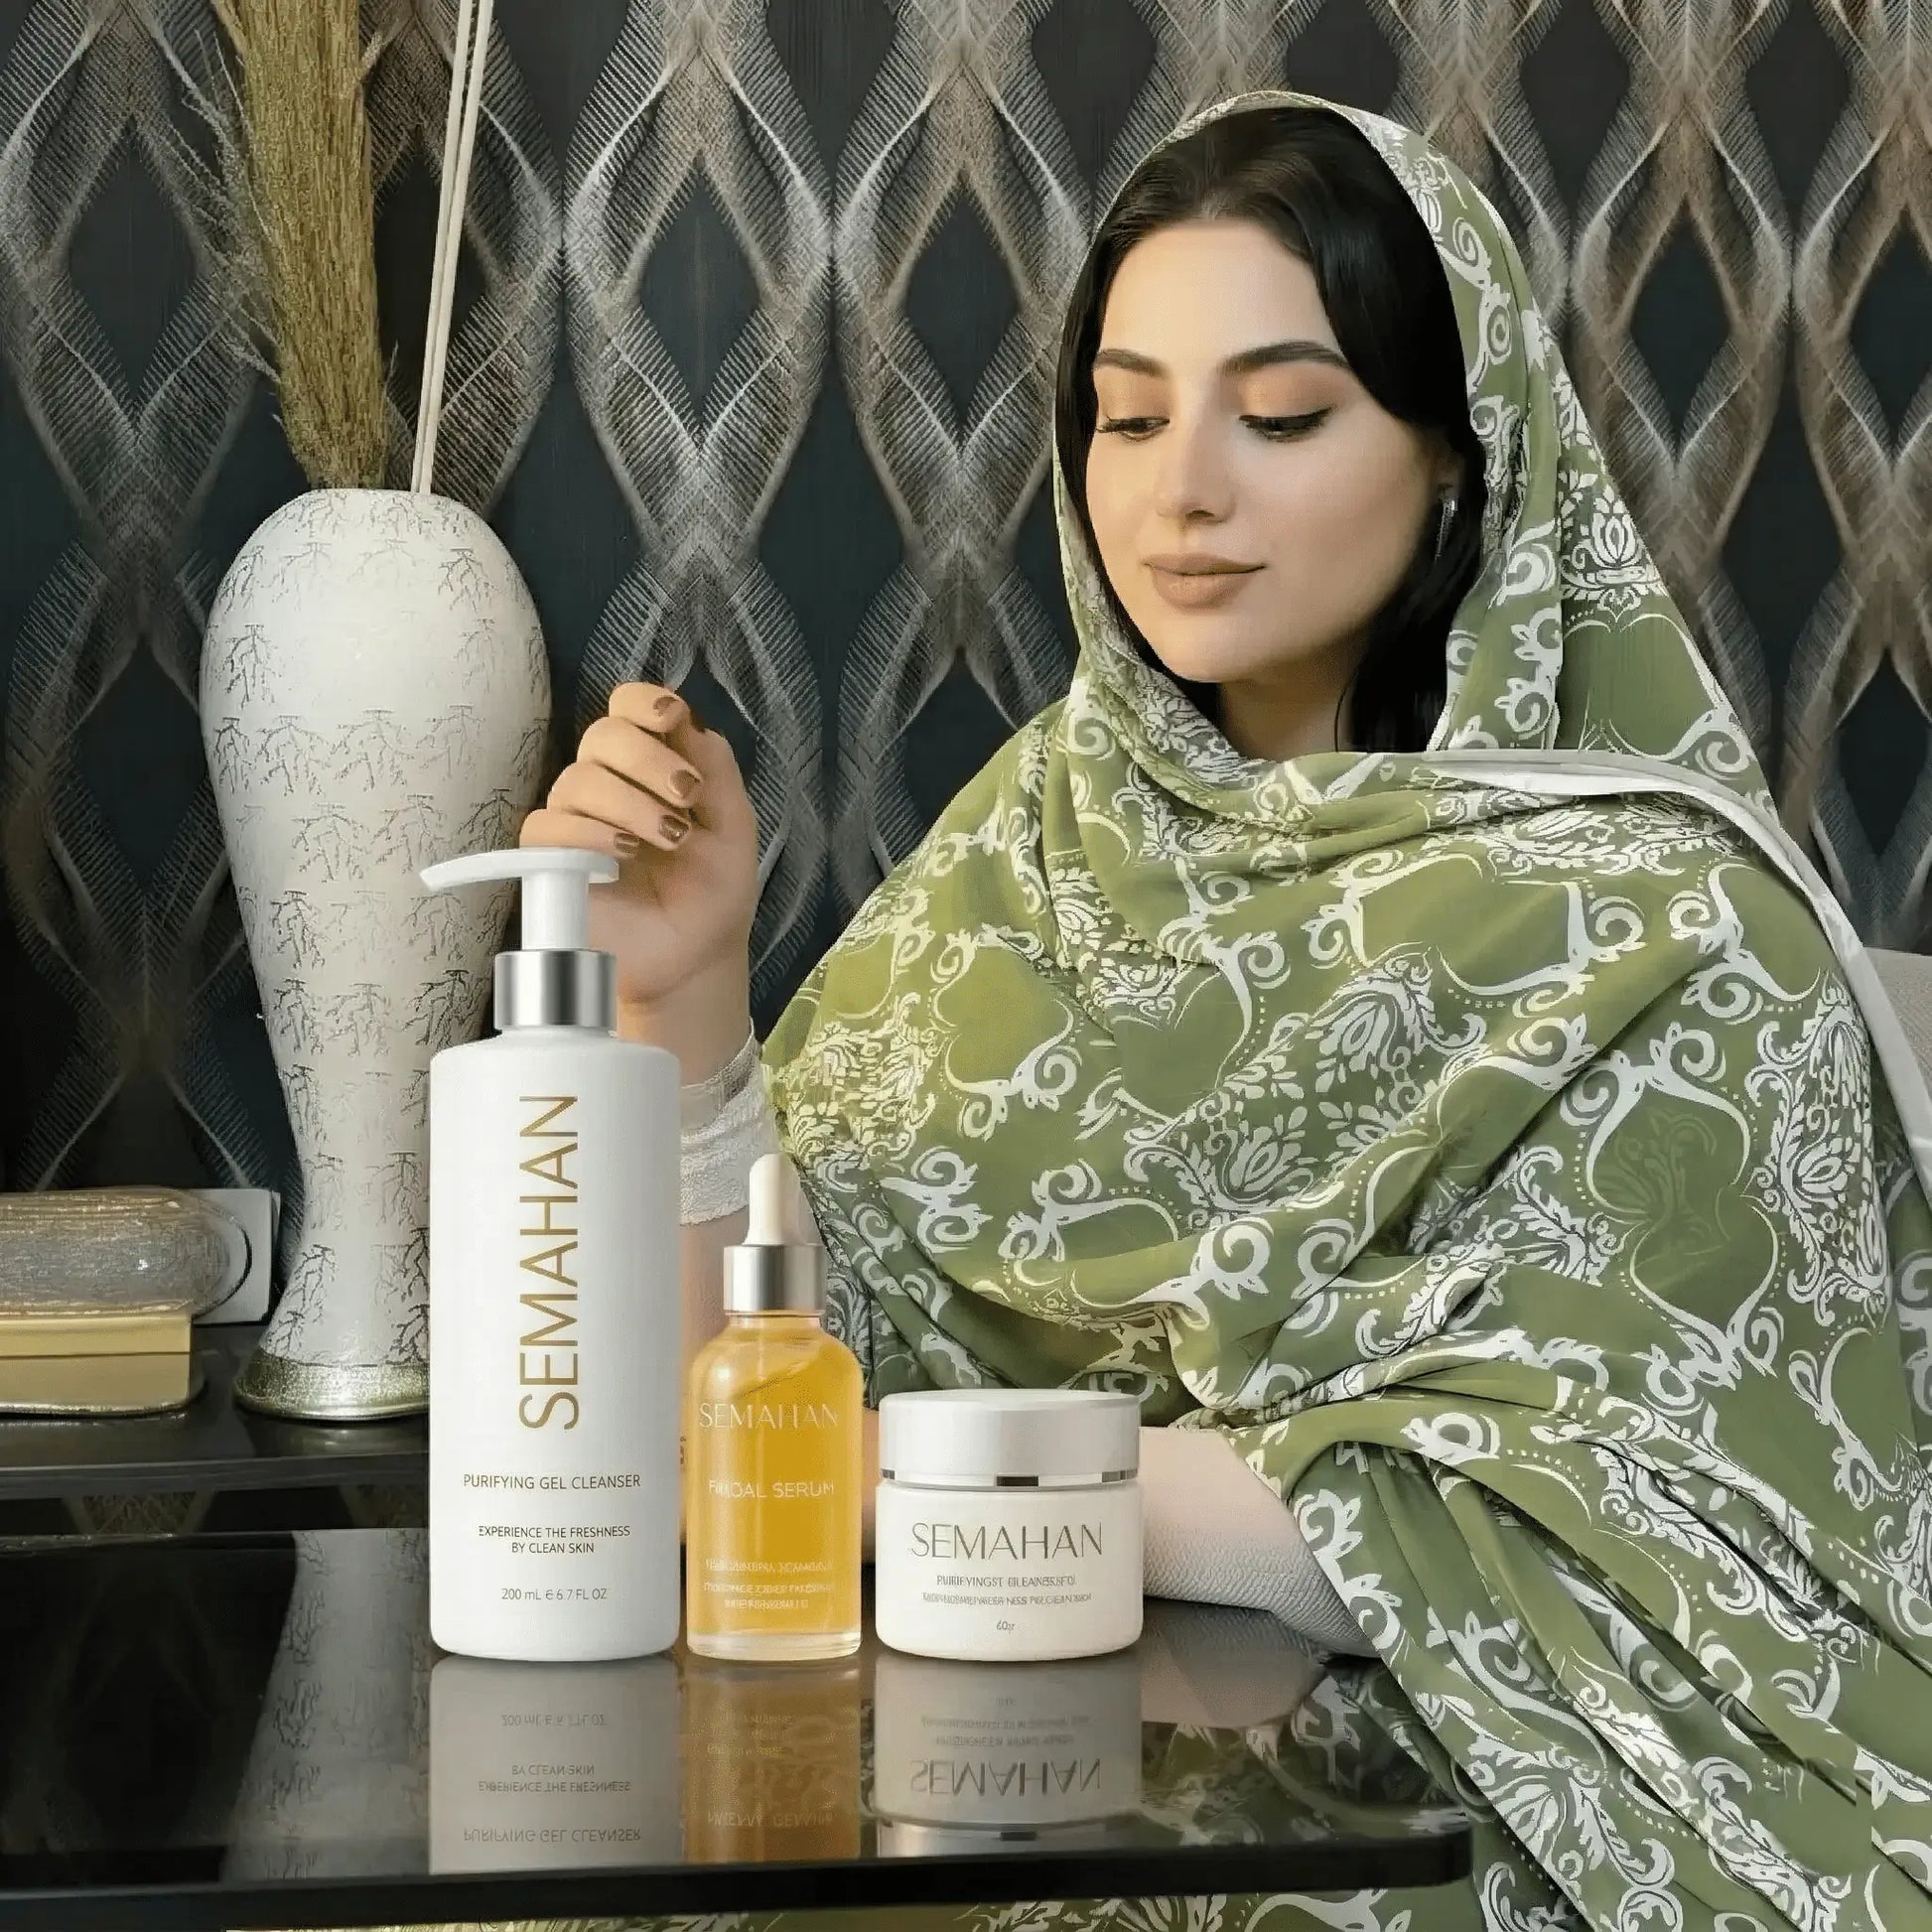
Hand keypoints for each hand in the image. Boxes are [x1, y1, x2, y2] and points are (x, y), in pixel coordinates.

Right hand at [519, 683, 758, 1014]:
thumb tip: (687, 718)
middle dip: (648, 757)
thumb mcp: (733, 825)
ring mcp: (578, 821)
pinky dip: (588, 832)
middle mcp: (608, 783)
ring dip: (629, 802)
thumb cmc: (714, 890)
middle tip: (687, 796)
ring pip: (578, 780)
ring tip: (671, 837)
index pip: (627, 708)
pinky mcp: (552, 862)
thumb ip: (714, 768)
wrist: (698, 955)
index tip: (672, 717)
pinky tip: (625, 852)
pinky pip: (547, 827)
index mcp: (651, 765)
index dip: (643, 702)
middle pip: (602, 735)